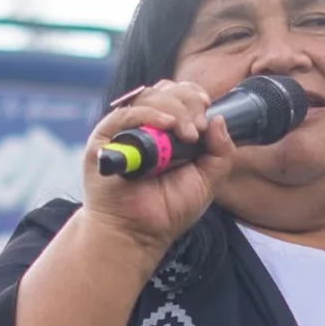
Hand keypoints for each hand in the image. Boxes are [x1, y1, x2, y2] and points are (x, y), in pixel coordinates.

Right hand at [80, 80, 235, 267]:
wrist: (138, 234)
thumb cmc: (167, 210)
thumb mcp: (207, 180)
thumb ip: (220, 152)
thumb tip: (219, 118)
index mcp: (167, 130)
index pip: (178, 95)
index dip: (193, 94)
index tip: (206, 106)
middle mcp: (145, 126)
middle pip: (165, 91)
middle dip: (188, 103)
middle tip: (197, 130)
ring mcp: (123, 131)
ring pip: (148, 97)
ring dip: (174, 109)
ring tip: (186, 134)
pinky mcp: (103, 140)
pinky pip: (124, 115)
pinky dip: (148, 115)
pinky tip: (166, 125)